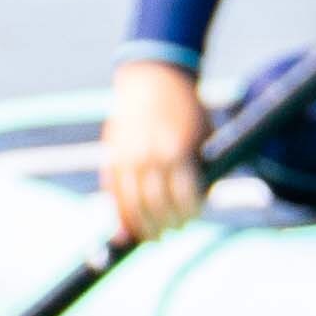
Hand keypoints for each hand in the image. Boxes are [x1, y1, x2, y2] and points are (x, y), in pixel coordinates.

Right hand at [98, 58, 217, 247]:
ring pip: (130, 205)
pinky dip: (120, 214)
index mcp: (178, 150)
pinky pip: (113, 195)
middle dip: (165, 225)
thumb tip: (189, 215)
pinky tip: (129, 226)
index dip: (188, 215)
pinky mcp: (111, 158)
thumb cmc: (188, 112)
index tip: (190, 219)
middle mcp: (150, 156)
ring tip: (153, 235)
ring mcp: (127, 158)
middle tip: (172, 231)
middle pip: (155, 206)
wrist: (154, 80)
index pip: (183, 198)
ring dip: (142, 227)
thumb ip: (200, 175)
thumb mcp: (203, 138)